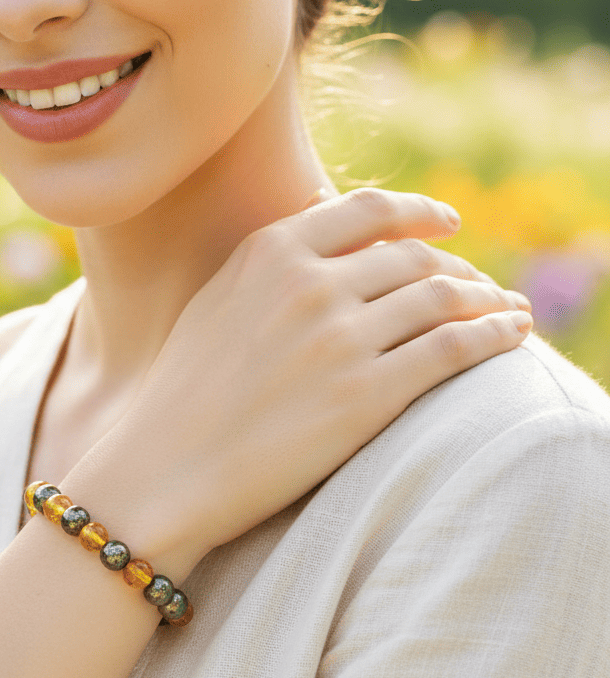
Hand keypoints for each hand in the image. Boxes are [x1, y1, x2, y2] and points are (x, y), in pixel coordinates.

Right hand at [88, 188, 532, 565]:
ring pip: (444, 297)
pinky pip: (454, 349)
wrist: (165, 469)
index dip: (419, 211)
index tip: (448, 223)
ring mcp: (339, 338)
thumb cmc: (184, 390)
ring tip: (507, 310)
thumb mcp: (217, 300)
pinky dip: (494, 335)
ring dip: (487, 299)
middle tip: (478, 283)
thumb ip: (270, 260)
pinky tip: (511, 336)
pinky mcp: (367, 396)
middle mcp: (308, 284)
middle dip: (459, 266)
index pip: (369, 209)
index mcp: (269, 253)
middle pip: (415, 256)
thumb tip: (322, 215)